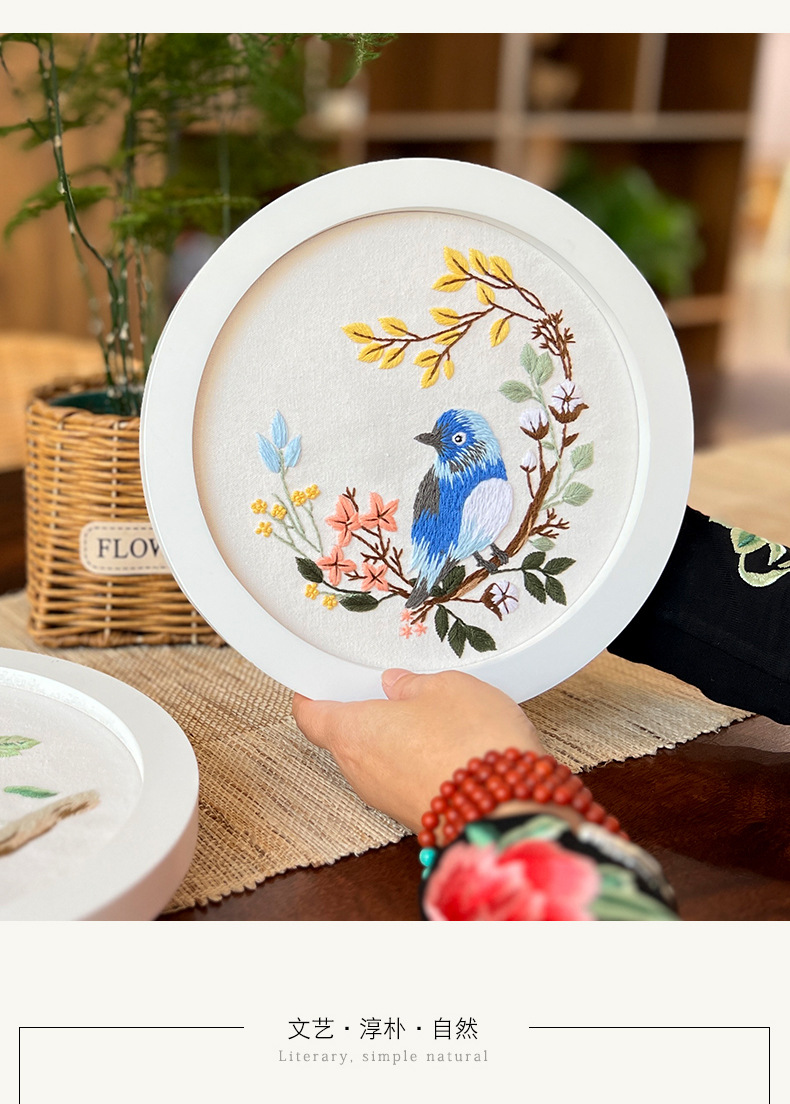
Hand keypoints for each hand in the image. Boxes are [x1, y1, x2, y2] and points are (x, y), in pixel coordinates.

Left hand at [292, 668, 544, 832]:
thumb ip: (413, 684)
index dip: (312, 694)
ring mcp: (387, 799)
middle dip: (366, 713)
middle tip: (389, 687)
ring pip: (378, 759)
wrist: (509, 809)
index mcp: (353, 732)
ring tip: (430, 710)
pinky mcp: (415, 814)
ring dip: (396, 738)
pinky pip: (405, 779)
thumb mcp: (446, 687)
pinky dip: (417, 760)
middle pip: (346, 738)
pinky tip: (449, 741)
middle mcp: (361, 771)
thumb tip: (398, 685)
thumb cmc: (470, 742)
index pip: (311, 716)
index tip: (319, 680)